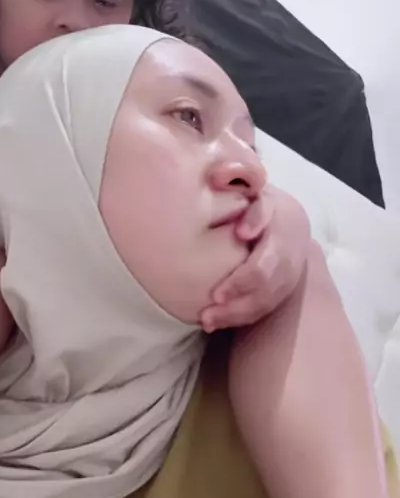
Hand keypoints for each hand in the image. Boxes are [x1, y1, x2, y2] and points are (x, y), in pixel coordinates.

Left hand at [200, 186, 310, 331]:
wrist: (289, 225)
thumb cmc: (254, 203)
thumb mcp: (248, 184)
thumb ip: (233, 175)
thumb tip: (216, 175)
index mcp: (277, 210)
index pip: (270, 212)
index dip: (258, 220)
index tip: (241, 232)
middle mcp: (288, 241)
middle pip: (272, 264)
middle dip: (245, 281)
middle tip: (216, 296)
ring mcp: (290, 268)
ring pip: (270, 293)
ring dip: (239, 309)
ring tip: (208, 318)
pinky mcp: (284, 289)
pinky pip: (265, 307)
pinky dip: (241, 317)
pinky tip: (215, 323)